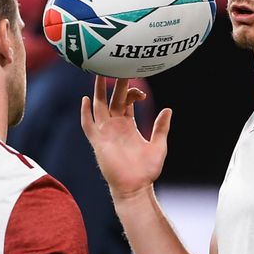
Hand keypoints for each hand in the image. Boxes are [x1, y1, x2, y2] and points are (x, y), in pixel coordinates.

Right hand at [80, 76, 171, 199]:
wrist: (136, 188)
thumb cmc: (146, 170)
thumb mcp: (158, 145)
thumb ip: (161, 127)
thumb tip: (168, 110)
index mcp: (128, 125)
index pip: (126, 102)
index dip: (132, 92)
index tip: (141, 91)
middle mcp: (115, 126)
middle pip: (112, 99)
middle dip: (114, 84)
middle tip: (116, 66)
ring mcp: (106, 133)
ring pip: (99, 107)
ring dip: (98, 91)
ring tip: (98, 74)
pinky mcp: (99, 142)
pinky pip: (89, 125)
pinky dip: (86, 113)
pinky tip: (85, 100)